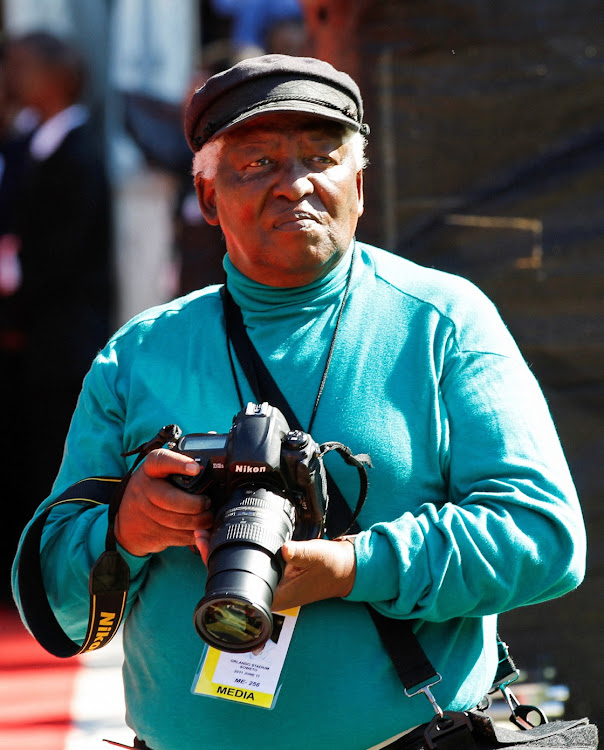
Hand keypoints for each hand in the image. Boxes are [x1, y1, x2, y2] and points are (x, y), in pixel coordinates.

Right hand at [114, 449, 212, 556]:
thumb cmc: (154, 488)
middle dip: (195, 504)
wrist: (127, 521)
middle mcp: (144, 489)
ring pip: (176, 521)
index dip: (178, 464)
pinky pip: (176, 536)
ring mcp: (145, 512)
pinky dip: (192, 535)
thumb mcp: (161, 471)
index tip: (195, 467)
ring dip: (198, 522)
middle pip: (171, 499)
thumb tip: (213, 437)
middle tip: (208, 503)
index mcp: (150, 469)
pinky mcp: (150, 532)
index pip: (160, 461)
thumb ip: (183, 458)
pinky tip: (200, 530)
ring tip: (209, 517)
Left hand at [194, 533, 356, 610]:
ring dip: (219, 553)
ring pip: (235, 570)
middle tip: (199, 532)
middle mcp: (266, 594)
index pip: (233, 583)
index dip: (214, 563)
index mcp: (272, 596)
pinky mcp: (271, 575)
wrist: (345, 570)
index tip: (203, 543)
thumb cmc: (331, 567)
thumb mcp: (316, 556)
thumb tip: (285, 549)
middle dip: (210, 556)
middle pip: (227, 577)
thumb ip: (301, 553)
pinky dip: (234, 552)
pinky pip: (246, 564)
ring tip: (207, 532)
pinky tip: (228, 538)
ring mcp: (267, 586)